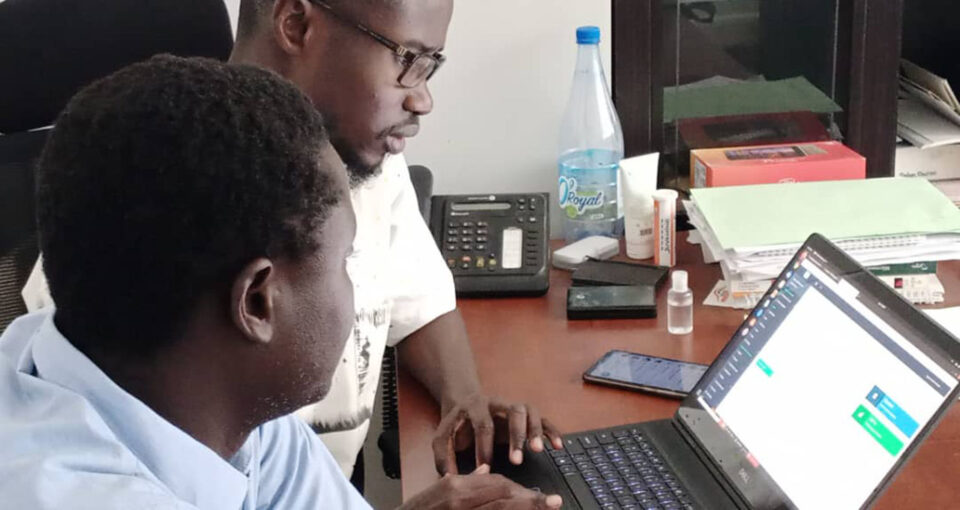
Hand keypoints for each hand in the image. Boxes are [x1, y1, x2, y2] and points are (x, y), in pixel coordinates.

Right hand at [398, 464, 562, 509]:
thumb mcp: (439, 492)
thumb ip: (466, 480)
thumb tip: (488, 470)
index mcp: (455, 489)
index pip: (496, 483)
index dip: (519, 490)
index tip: (536, 496)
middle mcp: (460, 503)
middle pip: (503, 498)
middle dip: (530, 502)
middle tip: (554, 502)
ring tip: (546, 508)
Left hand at [432, 393, 563, 474]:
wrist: (464, 402)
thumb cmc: (456, 424)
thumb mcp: (443, 437)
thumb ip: (443, 457)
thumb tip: (450, 478)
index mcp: (476, 406)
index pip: (483, 424)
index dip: (485, 446)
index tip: (485, 466)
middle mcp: (498, 402)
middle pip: (513, 411)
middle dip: (516, 436)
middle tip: (517, 460)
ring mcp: (513, 406)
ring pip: (530, 411)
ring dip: (536, 431)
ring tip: (538, 450)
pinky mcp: (525, 414)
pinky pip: (543, 419)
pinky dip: (551, 431)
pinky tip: (557, 446)